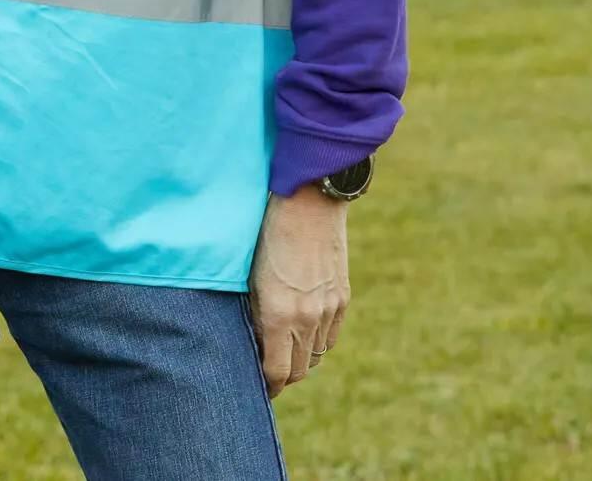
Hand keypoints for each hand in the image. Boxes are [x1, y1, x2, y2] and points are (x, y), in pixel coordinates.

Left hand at [248, 187, 349, 397]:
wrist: (308, 203)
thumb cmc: (266, 234)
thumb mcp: (249, 275)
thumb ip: (254, 313)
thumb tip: (252, 341)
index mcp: (279, 315)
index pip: (277, 372)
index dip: (267, 386)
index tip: (256, 388)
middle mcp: (307, 318)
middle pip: (299, 371)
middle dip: (282, 377)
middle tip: (266, 373)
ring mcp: (328, 309)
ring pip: (316, 356)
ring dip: (300, 360)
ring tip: (282, 352)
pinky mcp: (342, 299)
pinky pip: (330, 337)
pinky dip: (317, 342)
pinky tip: (302, 333)